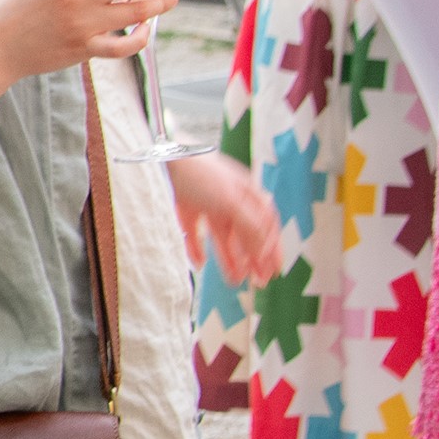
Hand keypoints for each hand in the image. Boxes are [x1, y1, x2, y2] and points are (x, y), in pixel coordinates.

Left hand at [170, 152, 279, 285]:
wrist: (164, 154)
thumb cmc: (203, 174)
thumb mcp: (233, 202)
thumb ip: (251, 227)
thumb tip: (265, 253)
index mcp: (248, 195)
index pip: (267, 226)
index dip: (272, 249)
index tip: (274, 272)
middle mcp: (230, 199)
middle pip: (245, 234)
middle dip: (253, 259)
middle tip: (257, 284)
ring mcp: (207, 202)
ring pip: (222, 237)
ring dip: (230, 259)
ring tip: (233, 281)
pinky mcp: (184, 206)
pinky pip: (194, 233)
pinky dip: (197, 249)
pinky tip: (199, 265)